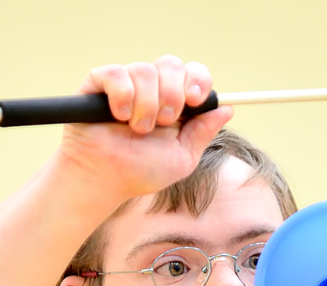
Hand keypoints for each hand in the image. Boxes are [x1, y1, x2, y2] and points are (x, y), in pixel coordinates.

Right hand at [56, 55, 234, 202]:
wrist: (106, 180)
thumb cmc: (141, 171)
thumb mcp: (182, 157)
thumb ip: (203, 132)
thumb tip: (227, 108)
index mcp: (174, 101)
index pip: (192, 73)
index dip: (198, 80)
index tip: (195, 100)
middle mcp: (151, 88)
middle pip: (171, 64)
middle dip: (172, 95)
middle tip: (164, 122)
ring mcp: (125, 83)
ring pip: (145, 70)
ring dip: (146, 105)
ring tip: (137, 129)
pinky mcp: (98, 83)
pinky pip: (116, 73)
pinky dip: (122, 96)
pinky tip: (118, 117)